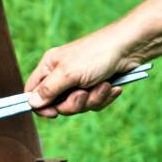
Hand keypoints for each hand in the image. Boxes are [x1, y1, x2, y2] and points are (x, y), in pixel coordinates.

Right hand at [24, 25, 138, 116]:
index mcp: (49, 67)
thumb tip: (30, 103)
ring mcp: (79, 81)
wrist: (131, 47)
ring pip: (77, 105)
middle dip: (73, 104)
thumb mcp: (68, 73)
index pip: (32, 91)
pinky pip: (93, 103)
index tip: (52, 113)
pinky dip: (104, 97)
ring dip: (92, 99)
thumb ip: (48, 90)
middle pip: (56, 104)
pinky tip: (112, 87)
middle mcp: (61, 75)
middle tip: (83, 94)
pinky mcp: (95, 86)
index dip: (39, 105)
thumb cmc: (96, 55)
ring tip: (104, 86)